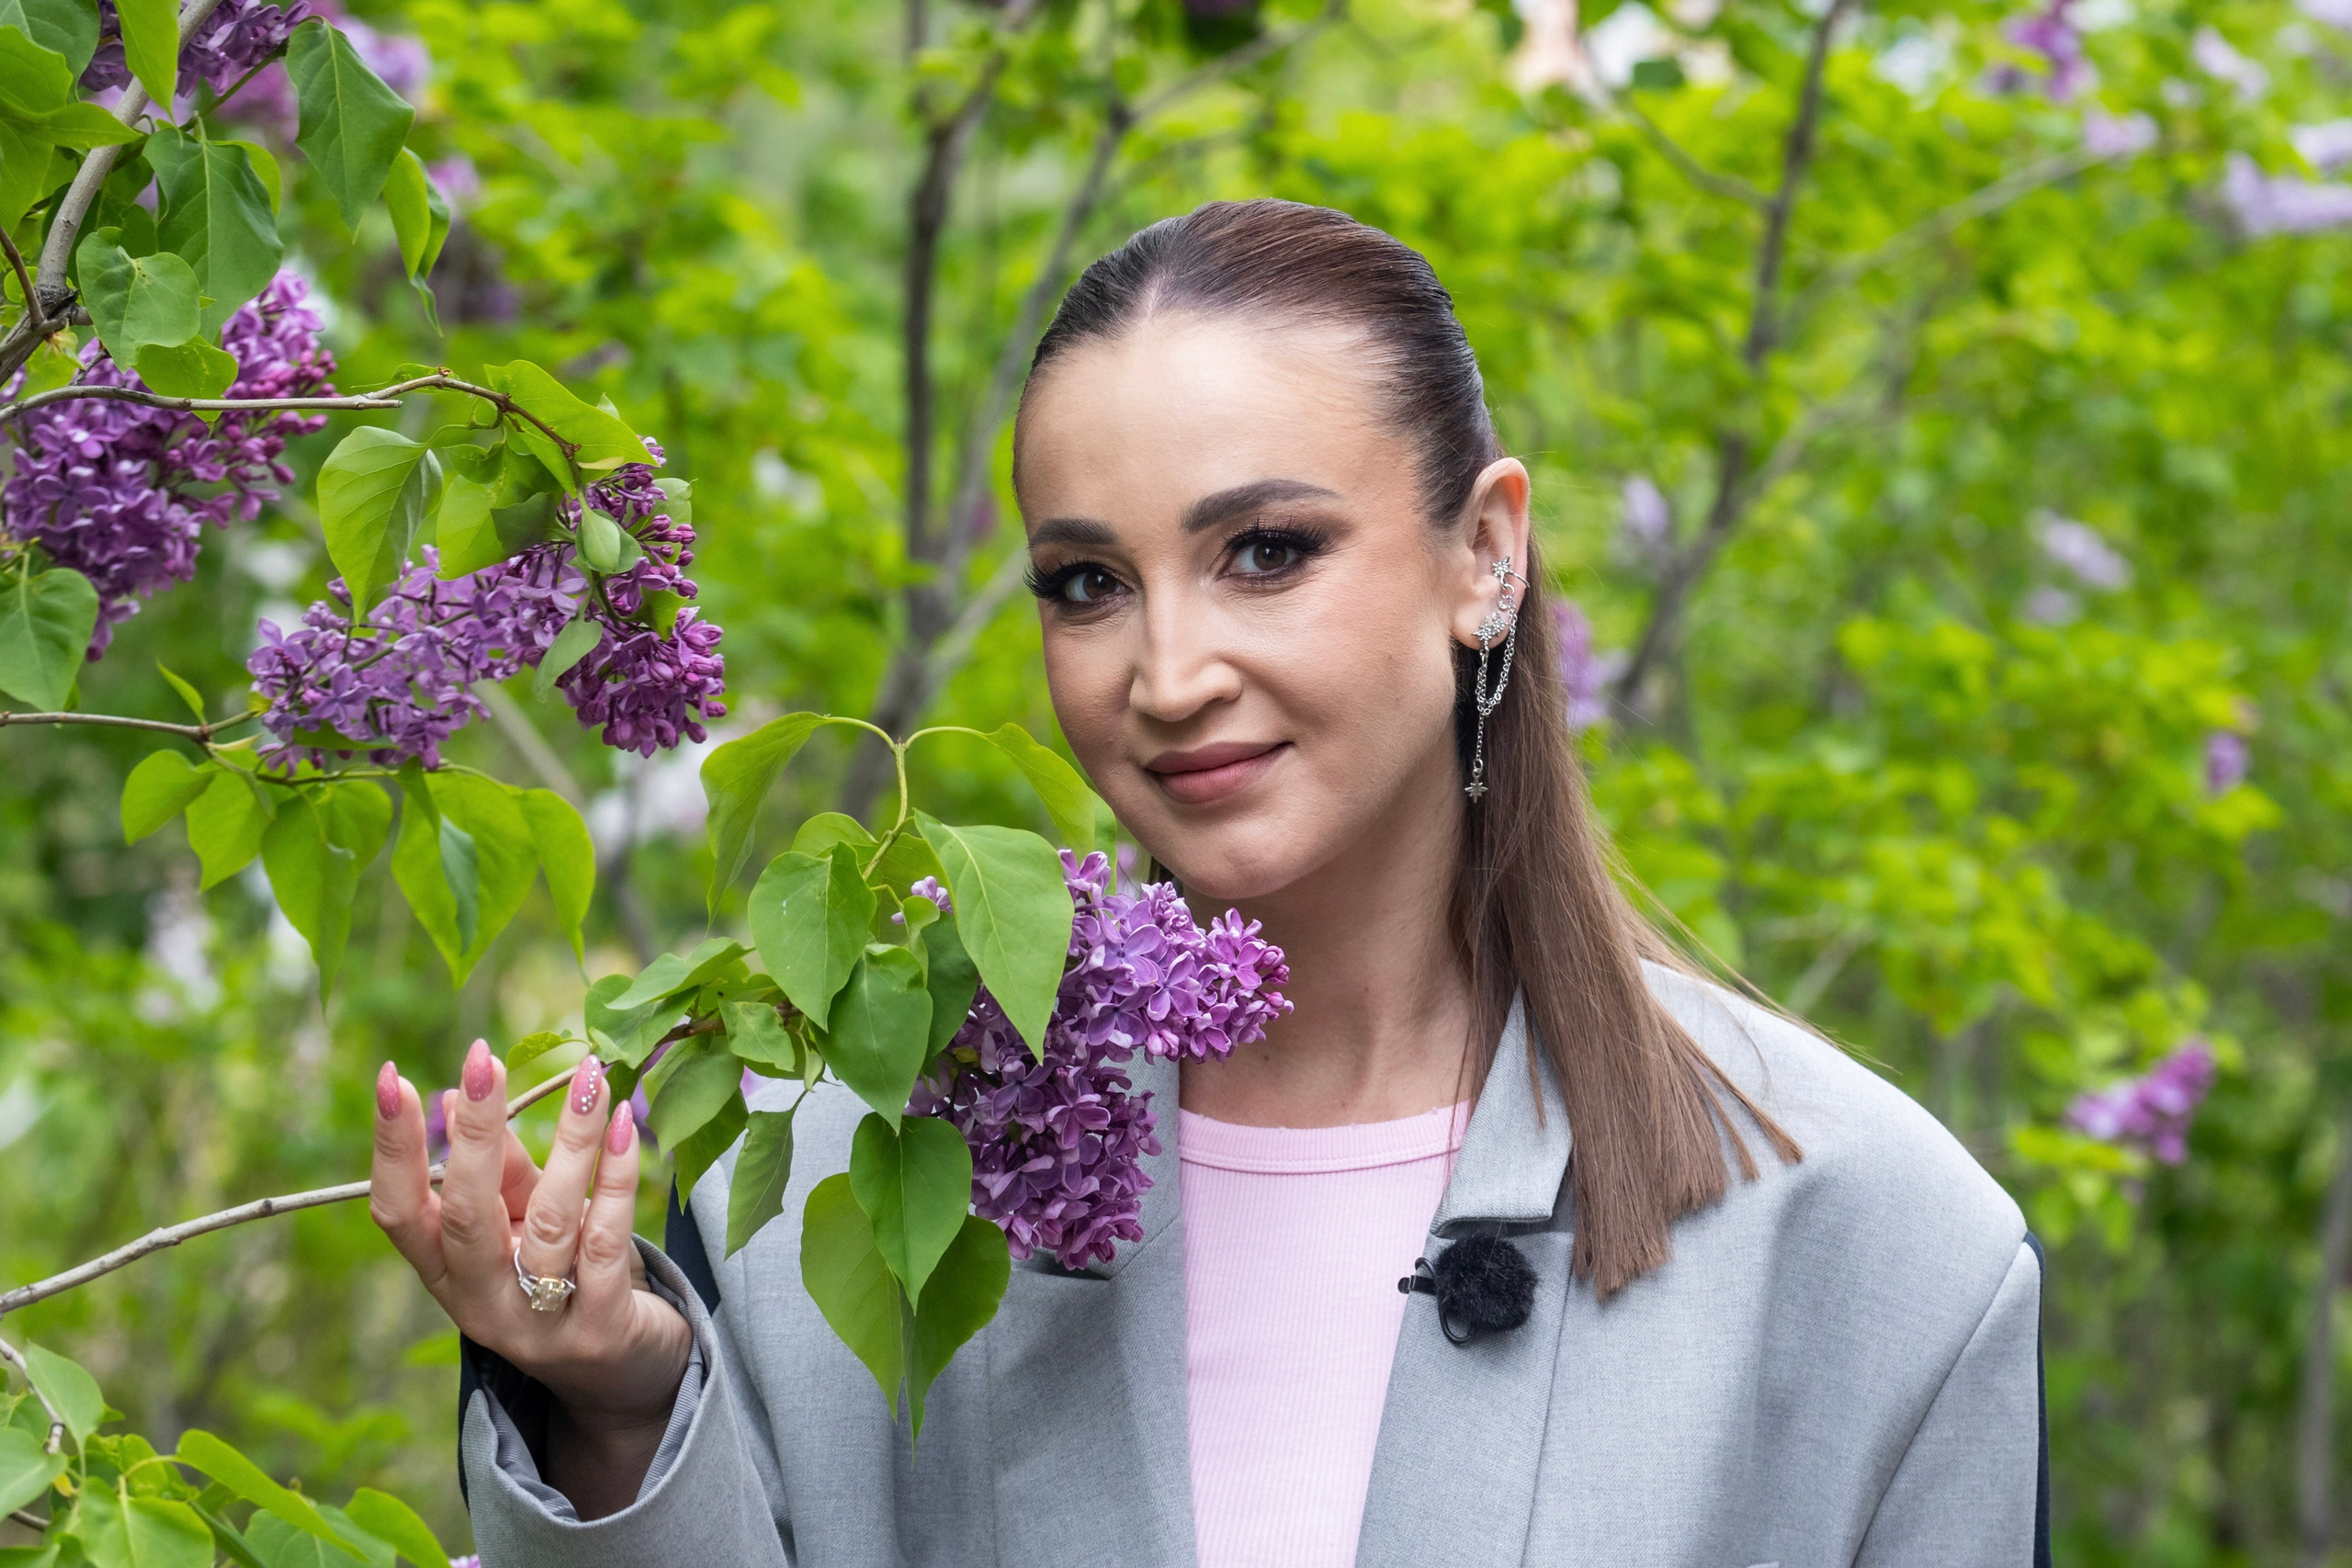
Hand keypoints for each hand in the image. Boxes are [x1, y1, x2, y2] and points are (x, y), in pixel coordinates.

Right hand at [370, 1041, 692, 1506]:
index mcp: (444, 1276)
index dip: (392, 1148)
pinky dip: (617, 1178)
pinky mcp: (600, 1328)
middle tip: (481, 1060)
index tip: (392, 1076)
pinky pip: (608, 1241)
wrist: (620, 1376)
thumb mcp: (520, 1227)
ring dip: (569, 1140)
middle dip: (471, 1133)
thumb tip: (463, 1096)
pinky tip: (622, 1126)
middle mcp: (480, 1305)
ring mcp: (540, 1325)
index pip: (397, 1212)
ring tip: (588, 1076)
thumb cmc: (561, 1278)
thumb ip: (501, 1174)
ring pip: (549, 1223)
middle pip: (466, 1216)